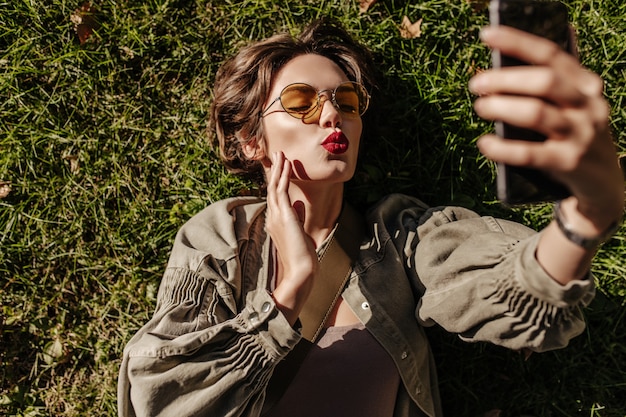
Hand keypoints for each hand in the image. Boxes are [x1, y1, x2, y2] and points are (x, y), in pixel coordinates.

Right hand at [265, 152, 317, 324]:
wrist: (300, 270)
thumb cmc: (302, 256)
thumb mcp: (300, 232)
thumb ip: (297, 218)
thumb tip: (297, 206)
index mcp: (276, 221)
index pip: (275, 196)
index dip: (277, 180)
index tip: (280, 167)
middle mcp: (273, 216)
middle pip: (272, 188)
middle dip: (275, 170)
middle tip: (276, 154)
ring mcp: (276, 215)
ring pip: (274, 186)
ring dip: (277, 168)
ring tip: (280, 153)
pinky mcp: (283, 215)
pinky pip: (280, 190)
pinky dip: (282, 175)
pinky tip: (286, 164)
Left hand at [470, 26, 623, 225]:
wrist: (604, 185)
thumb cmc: (575, 137)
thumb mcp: (573, 106)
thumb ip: (553, 82)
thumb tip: (519, 51)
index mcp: (586, 85)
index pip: (551, 55)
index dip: (517, 42)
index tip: (486, 34)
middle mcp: (588, 105)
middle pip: (544, 81)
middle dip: (505, 79)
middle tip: (476, 83)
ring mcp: (581, 135)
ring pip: (536, 113)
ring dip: (501, 107)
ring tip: (479, 106)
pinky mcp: (570, 163)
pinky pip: (529, 153)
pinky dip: (502, 148)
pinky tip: (484, 144)